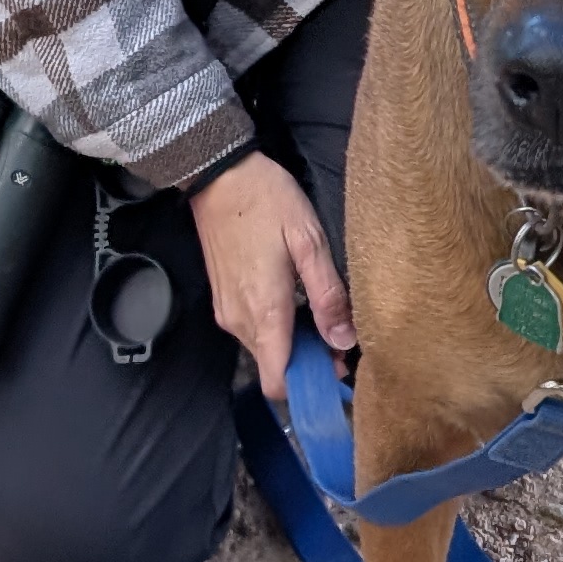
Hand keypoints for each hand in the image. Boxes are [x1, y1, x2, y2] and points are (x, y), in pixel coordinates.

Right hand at [191, 150, 355, 401]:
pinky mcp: (222, 300)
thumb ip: (328, 294)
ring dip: (293, 345)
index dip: (309, 386)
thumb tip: (344, 340)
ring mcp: (227, 312)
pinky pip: (253, 331)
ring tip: (322, 314)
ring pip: (265, 350)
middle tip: (340, 336)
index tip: (336, 370)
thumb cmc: (267, 201)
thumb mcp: (309, 240)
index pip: (278, 382)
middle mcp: (240, 321)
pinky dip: (277, 329)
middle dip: (309, 362)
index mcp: (265, 311)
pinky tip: (297, 301)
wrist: (218, 175)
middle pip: (275, 368)